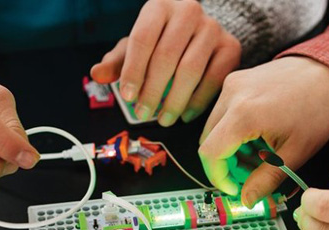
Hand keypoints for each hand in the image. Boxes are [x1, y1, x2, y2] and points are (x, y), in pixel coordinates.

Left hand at [90, 0, 240, 126]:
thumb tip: (97, 74)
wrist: (201, 32)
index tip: (128, 97)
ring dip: (174, 101)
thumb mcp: (137, 46)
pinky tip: (185, 115)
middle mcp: (188, 11)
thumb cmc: (162, 40)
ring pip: (191, 70)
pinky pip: (214, 79)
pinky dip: (198, 102)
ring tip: (163, 119)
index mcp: (160, 6)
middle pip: (167, 56)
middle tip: (143, 114)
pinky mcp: (231, 47)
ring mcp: (213, 28)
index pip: (142, 39)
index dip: (133, 71)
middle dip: (153, 90)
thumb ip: (117, 61)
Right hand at [197, 56, 328, 206]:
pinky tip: (258, 135)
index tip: (235, 188)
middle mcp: (232, 94)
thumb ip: (266, 180)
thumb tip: (247, 201)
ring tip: (260, 152)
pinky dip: (233, 131)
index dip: (218, 177)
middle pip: (209, 142)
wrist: (328, 73)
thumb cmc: (318, 108)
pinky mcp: (236, 80)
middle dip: (226, 164)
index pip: (210, 154)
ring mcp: (232, 84)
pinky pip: (222, 112)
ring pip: (213, 128)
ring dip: (230, 148)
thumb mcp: (295, 153)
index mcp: (245, 113)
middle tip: (253, 172)